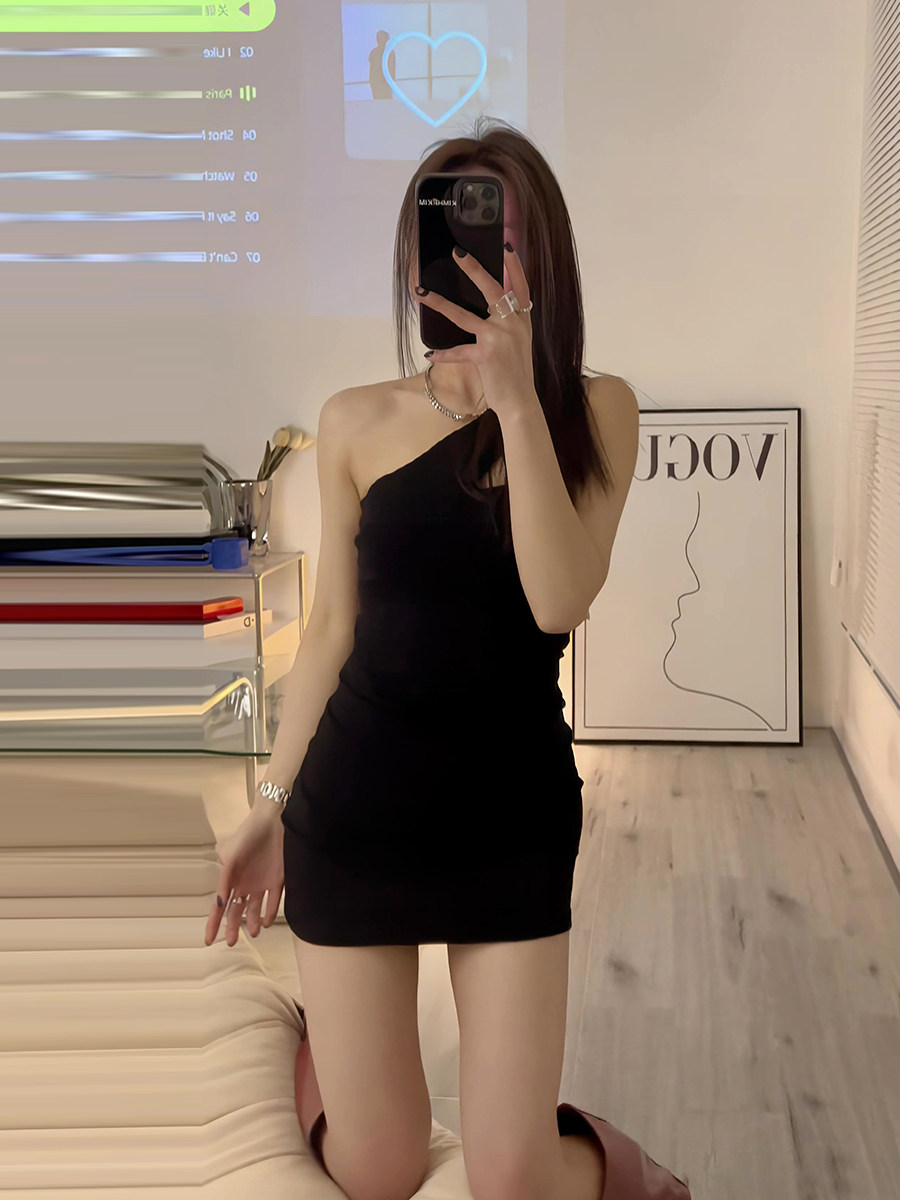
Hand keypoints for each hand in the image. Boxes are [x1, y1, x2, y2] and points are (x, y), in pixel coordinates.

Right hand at [204, 804, 284, 946]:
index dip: (213, 924)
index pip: (219, 907)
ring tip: (253, 931)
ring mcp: (261, 885)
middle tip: (231, 942)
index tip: (207, 941)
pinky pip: (273, 902)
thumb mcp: (230, 857)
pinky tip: (265, 922)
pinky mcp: (278, 881)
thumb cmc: (246, 837)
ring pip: (254, 910)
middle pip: (236, 913)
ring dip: (252, 922)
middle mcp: (245, 886)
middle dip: (233, 928)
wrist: (272, 822)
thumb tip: (219, 902)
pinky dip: (269, 913)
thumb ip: (225, 880)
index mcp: (230, 881)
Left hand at [415, 244, 538, 419]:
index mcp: (522, 321)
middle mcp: (512, 325)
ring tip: (421, 292)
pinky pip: (458, 351)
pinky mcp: (485, 355)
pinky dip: (443, 354)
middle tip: (457, 253)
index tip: (506, 247)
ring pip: (464, 316)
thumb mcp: (518, 345)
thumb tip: (489, 313)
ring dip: (440, 303)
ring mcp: (499, 339)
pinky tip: (430, 353)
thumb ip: (508, 326)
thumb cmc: (516, 375)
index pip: (520, 287)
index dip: (515, 267)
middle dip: (474, 270)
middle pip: (493, 291)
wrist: (521, 402)